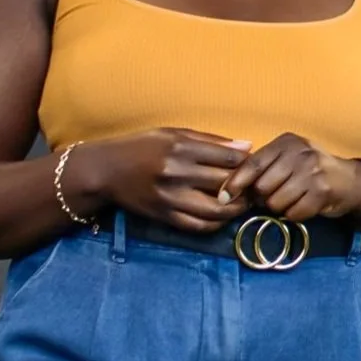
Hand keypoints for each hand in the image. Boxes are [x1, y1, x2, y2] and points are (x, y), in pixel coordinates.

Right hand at [75, 128, 254, 232]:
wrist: (105, 170)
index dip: (248, 164)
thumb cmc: (143, 146)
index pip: (229, 159)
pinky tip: (223, 216)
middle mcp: (177, 174)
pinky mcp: (165, 216)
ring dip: (236, 209)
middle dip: (247, 186)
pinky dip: (217, 224)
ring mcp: (170, 198)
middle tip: (255, 186)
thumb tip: (247, 147)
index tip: (254, 165)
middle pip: (227, 184)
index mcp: (181, 148)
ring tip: (242, 202)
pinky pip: (199, 226)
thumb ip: (212, 141)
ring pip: (217, 211)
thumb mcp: (174, 134)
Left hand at [219, 133, 360, 223]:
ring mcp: (313, 172)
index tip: (224, 197)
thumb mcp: (288, 159)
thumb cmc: (312, 171)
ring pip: (276, 202)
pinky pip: (293, 213)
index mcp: (287, 142)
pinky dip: (295, 215)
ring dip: (280, 208)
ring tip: (292, 200)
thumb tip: (230, 189)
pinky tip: (304, 206)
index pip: (253, 163)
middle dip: (263, 198)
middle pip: (262, 187)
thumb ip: (263, 167)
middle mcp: (300, 154)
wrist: (351, 181)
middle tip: (274, 197)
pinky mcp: (322, 192)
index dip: (235, 182)